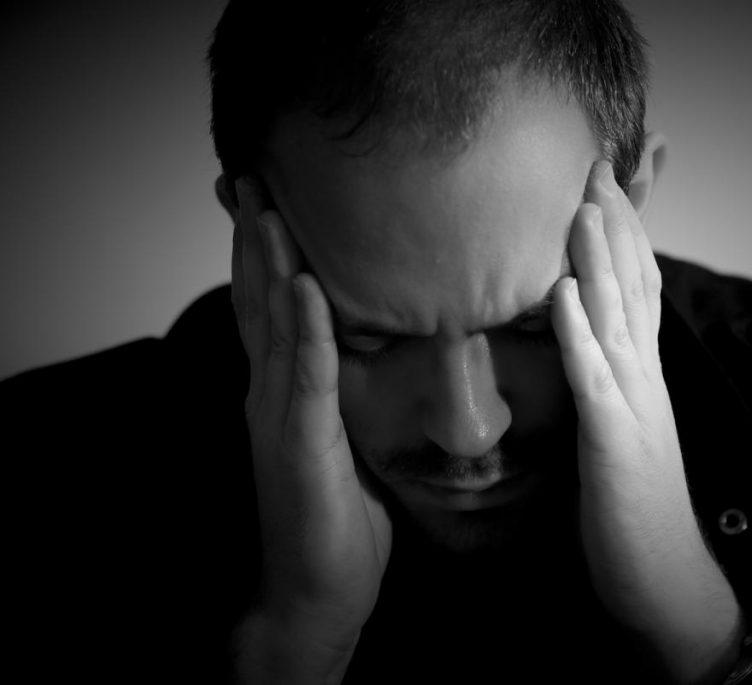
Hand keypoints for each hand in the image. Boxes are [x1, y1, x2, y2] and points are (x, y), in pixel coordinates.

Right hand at [230, 178, 391, 682]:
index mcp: (283, 396)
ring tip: (268, 206)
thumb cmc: (338, 523)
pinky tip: (303, 285)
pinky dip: (304, 329)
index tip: (264, 203)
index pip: (269, 312)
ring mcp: (278, 419)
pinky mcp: (300, 446)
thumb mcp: (343, 447)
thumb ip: (342, 400)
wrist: (317, 593)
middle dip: (254, 240)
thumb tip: (375, 361)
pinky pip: (305, 377)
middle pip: (259, 304)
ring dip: (270, 263)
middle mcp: (269, 397)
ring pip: (273, 327)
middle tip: (249, 178)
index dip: (262, 256)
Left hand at [551, 161, 742, 681]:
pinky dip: (578, 334)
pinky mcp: (615, 445)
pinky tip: (562, 294)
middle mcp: (644, 381)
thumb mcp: (621, 430)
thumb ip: (607, 383)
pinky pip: (595, 381)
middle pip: (632, 290)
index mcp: (642, 377)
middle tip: (595, 167)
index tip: (601, 186)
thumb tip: (587, 342)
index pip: (634, 292)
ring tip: (583, 206)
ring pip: (617, 321)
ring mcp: (634, 409)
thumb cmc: (633, 507)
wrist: (664, 579)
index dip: (621, 236)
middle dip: (614, 226)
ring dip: (600, 261)